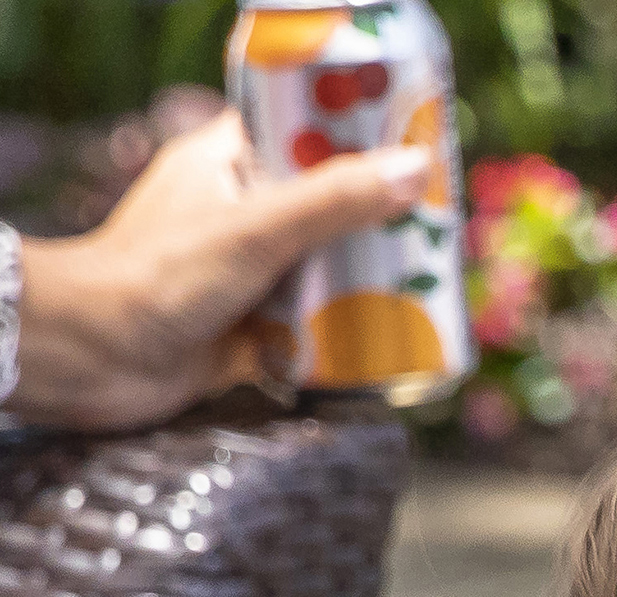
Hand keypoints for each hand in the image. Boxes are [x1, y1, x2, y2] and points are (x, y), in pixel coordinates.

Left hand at [14, 112, 431, 430]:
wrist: (99, 357)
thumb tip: (412, 168)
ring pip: (318, 267)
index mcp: (223, 164)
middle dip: (371, 223)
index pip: (294, 131)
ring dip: (362, 283)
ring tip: (421, 290)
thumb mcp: (257, 230)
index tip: (403, 149)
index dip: (349, 136)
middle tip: (428, 232)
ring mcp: (240, 271)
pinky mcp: (246, 325)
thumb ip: (333, 202)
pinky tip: (384, 342)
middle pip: (318, 205)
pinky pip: (309, 324)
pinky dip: (342, 334)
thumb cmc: (160, 278)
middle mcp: (232, 212)